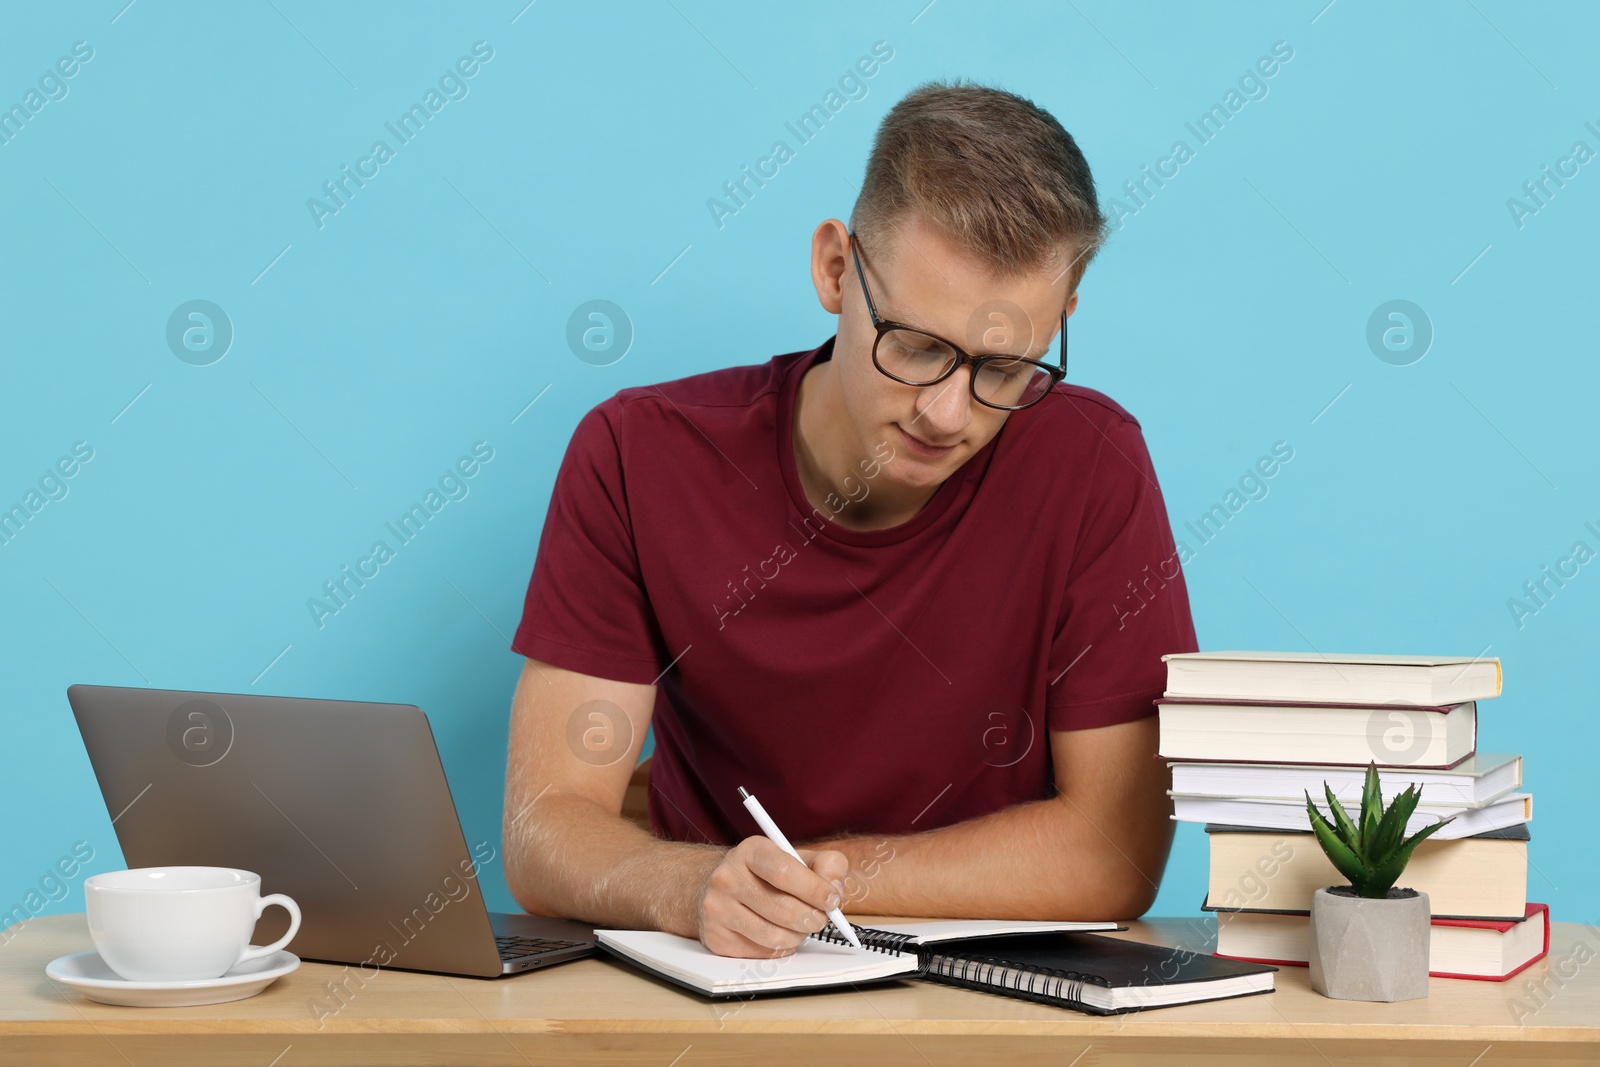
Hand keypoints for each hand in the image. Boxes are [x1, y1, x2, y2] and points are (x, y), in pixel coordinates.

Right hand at [693, 836, 849, 957]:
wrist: (719, 889)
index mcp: (750, 851)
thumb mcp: (796, 858)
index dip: (815, 889)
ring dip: (797, 936)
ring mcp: (717, 909)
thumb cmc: (767, 875)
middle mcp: (727, 877)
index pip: (784, 872)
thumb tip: (835, 889)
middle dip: (812, 918)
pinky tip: (777, 933)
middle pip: (783, 909)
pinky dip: (780, 948)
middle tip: (820, 918)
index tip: (832, 900)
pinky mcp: (716, 937)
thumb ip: (825, 865)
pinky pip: (762, 952)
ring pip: (774, 936)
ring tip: (798, 926)